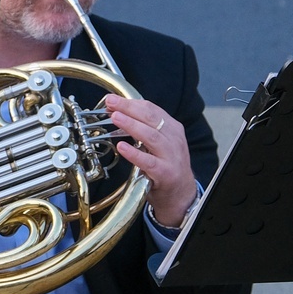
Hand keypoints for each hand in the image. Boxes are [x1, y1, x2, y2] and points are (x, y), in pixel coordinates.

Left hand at [103, 93, 196, 228]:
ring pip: (152, 137)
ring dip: (131, 125)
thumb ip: (142, 127)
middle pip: (151, 119)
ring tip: (115, 118)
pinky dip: (134, 153)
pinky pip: (149, 162)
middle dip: (129, 109)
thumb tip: (117, 112)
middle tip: (111, 104)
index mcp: (172, 128)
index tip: (112, 100)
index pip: (151, 109)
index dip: (130, 103)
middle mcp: (174, 140)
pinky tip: (122, 147)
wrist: (180, 194)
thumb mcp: (158, 142)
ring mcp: (171, 157)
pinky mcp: (166, 173)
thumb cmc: (165, 164)